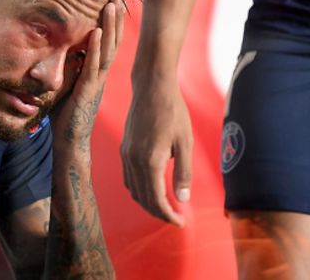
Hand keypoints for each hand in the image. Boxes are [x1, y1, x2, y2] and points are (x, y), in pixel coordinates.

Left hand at [52, 0, 124, 146]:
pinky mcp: (87, 90)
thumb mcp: (67, 84)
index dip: (113, 24)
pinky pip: (91, 66)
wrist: (69, 141)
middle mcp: (100, 75)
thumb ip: (69, 68)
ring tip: (112, 5)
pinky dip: (94, 49)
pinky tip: (96, 32)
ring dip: (109, 27)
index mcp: (96, 74)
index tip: (114, 2)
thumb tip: (64, 49)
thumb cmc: (66, 115)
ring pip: (106, 50)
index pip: (107, 44)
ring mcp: (96, 82)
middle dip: (115, 19)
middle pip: (112, 42)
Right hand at [120, 75, 192, 226]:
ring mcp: (125, 154)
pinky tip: (151, 189)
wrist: (151, 87)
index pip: (156, 199)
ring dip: (148, 203)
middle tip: (176, 218)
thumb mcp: (185, 143)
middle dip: (159, 212)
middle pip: (142, 198)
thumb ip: (183, 172)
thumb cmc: (173, 112)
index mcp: (150, 161)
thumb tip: (182, 198)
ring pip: (133, 189)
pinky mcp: (124, 148)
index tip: (181, 222)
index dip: (168, 215)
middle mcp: (133, 160)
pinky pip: (128, 178)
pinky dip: (139, 190)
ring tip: (165, 207)